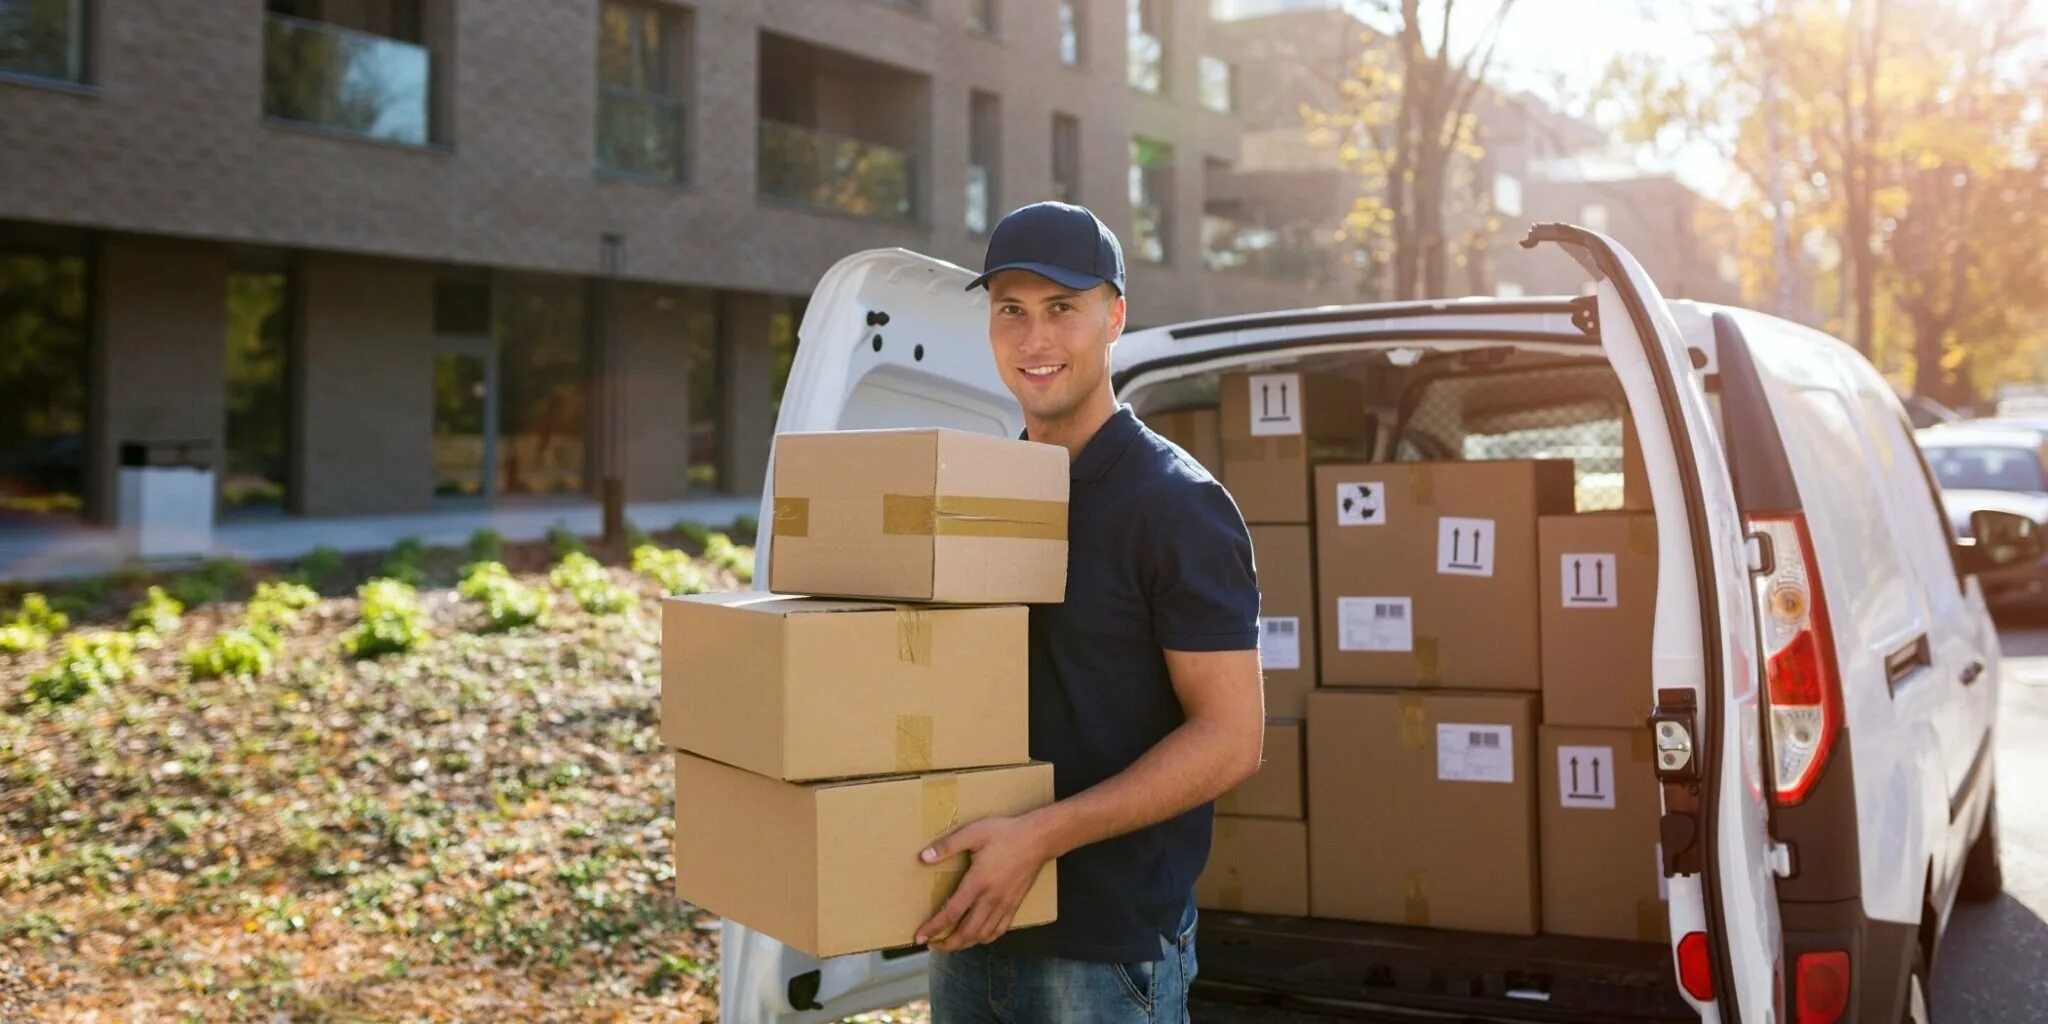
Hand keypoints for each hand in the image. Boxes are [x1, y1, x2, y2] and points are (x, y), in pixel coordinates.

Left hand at [913, 813, 1052, 951]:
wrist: (1038, 839)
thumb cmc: (1006, 833)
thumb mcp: (974, 833)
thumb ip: (948, 846)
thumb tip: (923, 857)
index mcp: (977, 883)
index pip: (951, 914)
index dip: (933, 928)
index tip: (920, 937)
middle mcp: (991, 899)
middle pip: (967, 933)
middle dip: (947, 944)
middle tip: (932, 946)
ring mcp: (1004, 904)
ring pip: (983, 935)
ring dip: (965, 944)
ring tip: (951, 944)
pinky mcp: (1015, 905)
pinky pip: (999, 930)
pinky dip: (985, 938)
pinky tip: (978, 937)